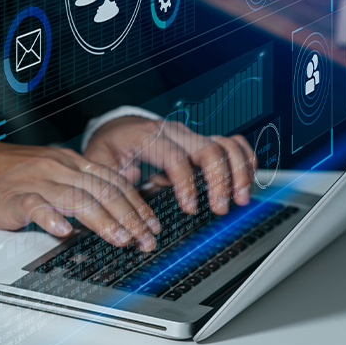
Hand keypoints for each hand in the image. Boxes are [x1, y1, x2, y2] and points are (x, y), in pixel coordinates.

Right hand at [0, 143, 161, 250]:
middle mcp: (57, 167)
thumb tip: (119, 197)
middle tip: (145, 239)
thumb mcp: (53, 172)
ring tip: (120, 239)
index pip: (111, 180)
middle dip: (129, 216)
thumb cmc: (12, 176)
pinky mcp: (13, 197)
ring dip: (102, 221)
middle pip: (101, 190)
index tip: (152, 224)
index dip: (136, 203)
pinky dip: (51, 218)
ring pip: (76, 198)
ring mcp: (36, 181)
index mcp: (70, 161)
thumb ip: (84, 182)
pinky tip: (64, 231)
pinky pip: (35, 206)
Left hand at [83, 116, 255, 215]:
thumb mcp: (100, 165)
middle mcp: (173, 132)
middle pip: (208, 148)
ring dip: (238, 171)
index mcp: (147, 136)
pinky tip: (246, 181)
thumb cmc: (109, 148)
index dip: (186, 184)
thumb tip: (129, 216)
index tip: (190, 208)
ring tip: (240, 199)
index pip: (175, 157)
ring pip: (225, 144)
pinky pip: (231, 144)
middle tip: (220, 208)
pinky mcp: (200, 142)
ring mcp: (190, 135)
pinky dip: (244, 160)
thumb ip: (113, 187)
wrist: (116, 128)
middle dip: (220, 180)